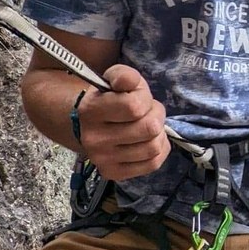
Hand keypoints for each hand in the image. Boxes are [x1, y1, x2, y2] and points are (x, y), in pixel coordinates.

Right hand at [76, 65, 170, 181]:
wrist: (89, 125)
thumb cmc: (109, 99)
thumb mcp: (115, 79)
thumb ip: (124, 75)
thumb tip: (127, 83)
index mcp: (92, 110)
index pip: (134, 107)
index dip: (145, 99)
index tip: (140, 98)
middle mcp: (94, 139)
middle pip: (149, 129)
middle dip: (156, 116)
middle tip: (148, 113)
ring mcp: (102, 160)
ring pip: (153, 148)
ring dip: (158, 134)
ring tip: (148, 126)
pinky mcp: (113, 174)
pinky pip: (153, 164)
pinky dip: (159, 151)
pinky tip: (149, 141)